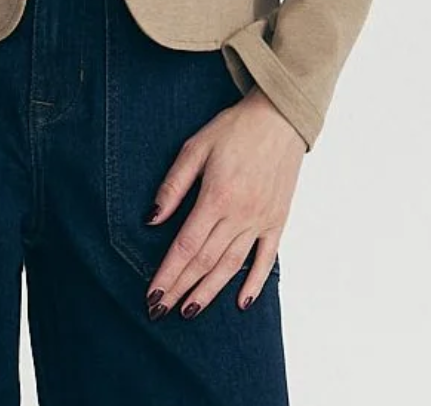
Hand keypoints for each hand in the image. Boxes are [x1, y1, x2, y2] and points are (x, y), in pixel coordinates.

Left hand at [143, 87, 305, 318]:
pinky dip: (254, 282)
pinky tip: (240, 301)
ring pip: (231, 265)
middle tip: (161, 311)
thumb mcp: (195, 147)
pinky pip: (266, 258)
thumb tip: (152, 219)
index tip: (152, 294)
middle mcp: (240, 215)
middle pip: (205, 261)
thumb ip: (173, 185)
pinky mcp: (278, 220)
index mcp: (216, 197)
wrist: (279, 119)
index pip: (186, 246)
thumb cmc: (233, 129)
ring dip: (209, 291)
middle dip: (181, 288)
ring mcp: (261, 220)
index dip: (168, 273)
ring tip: (190, 311)